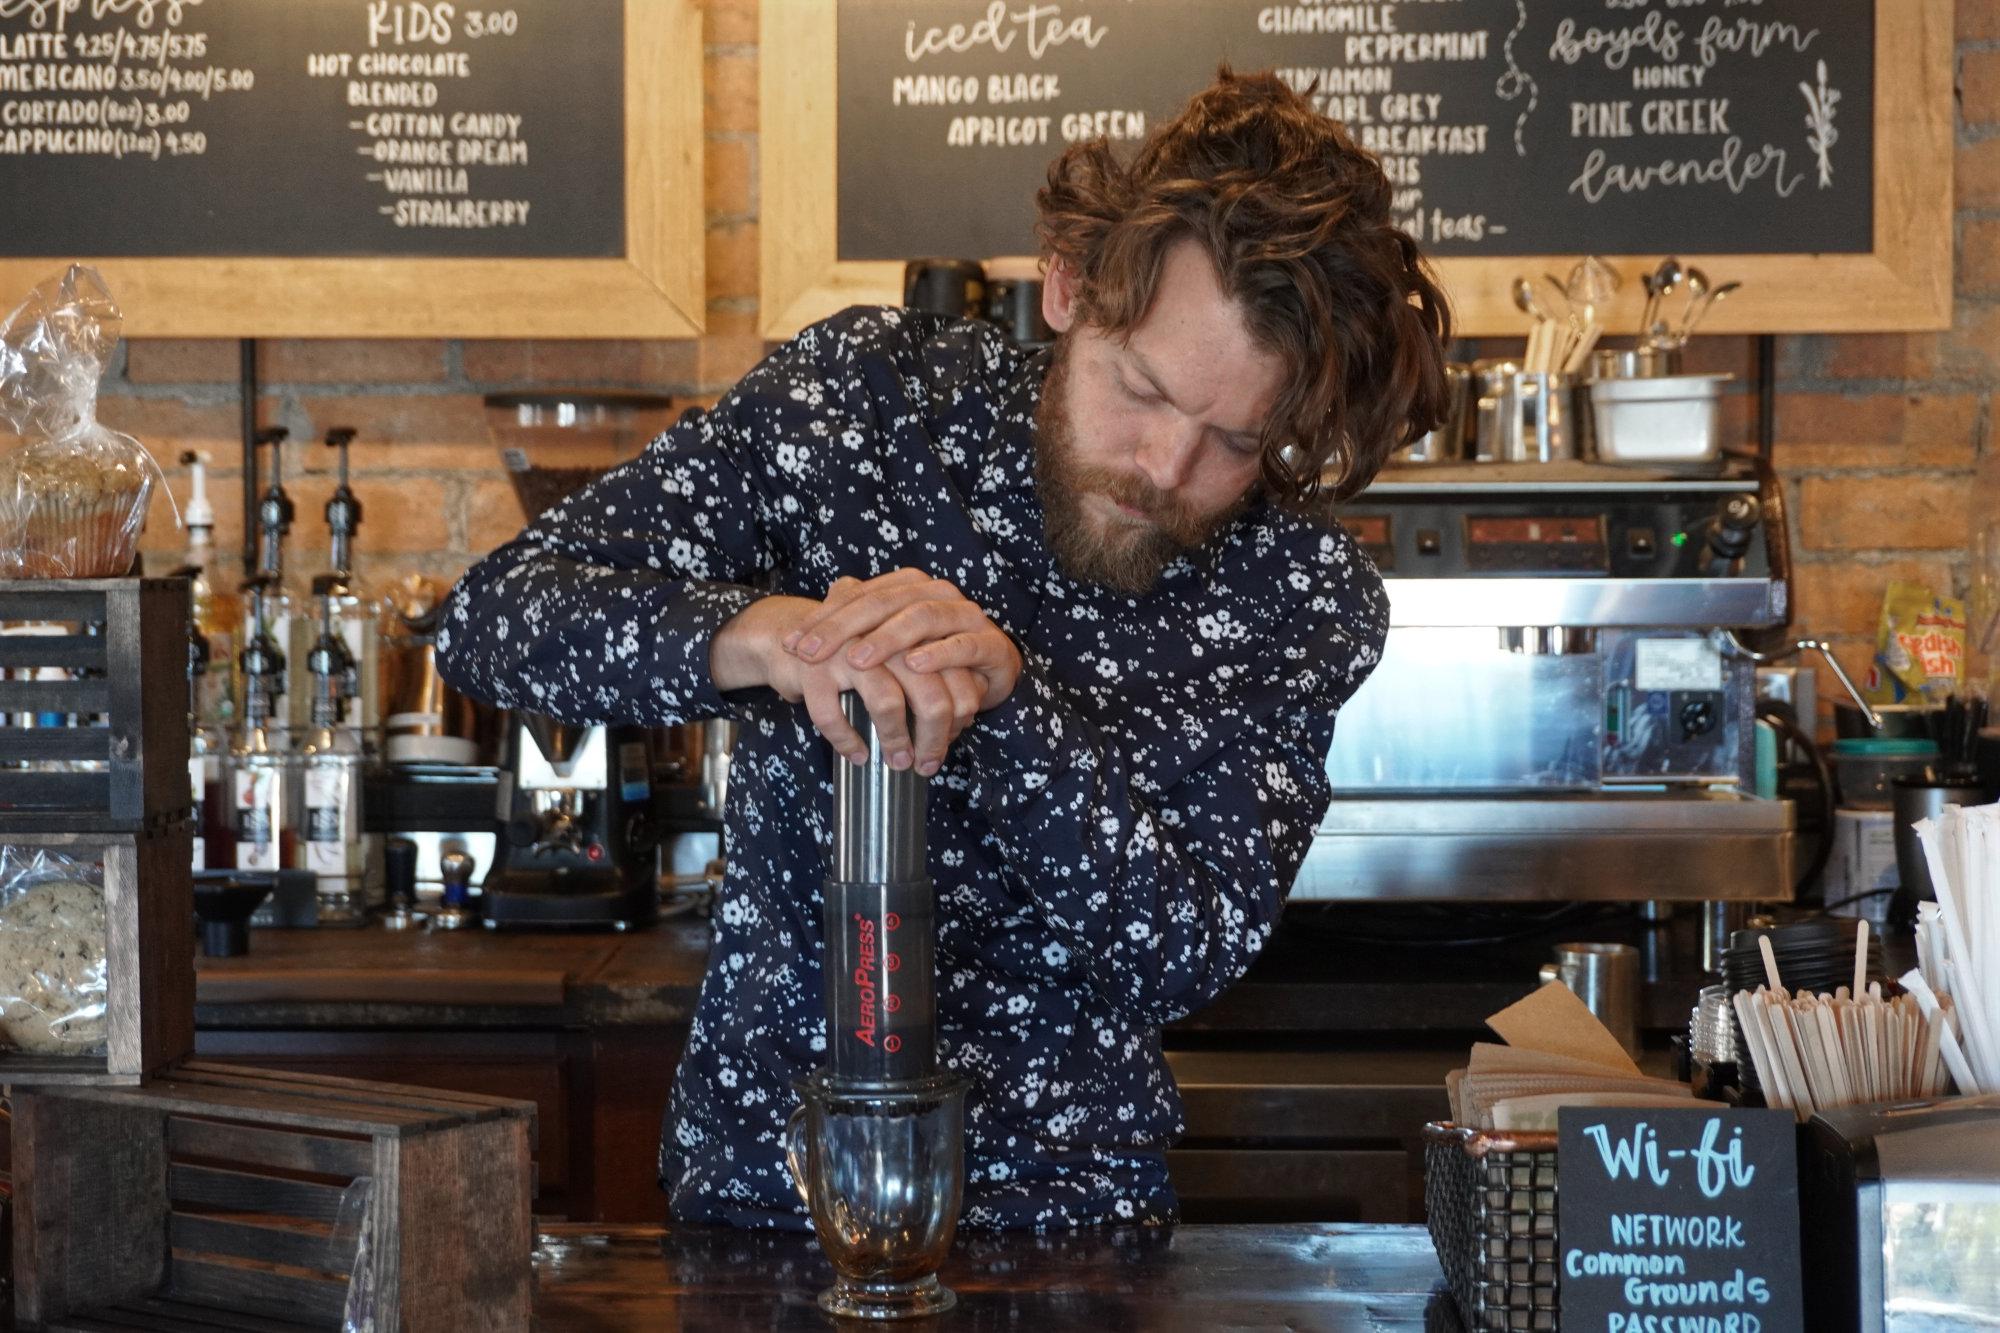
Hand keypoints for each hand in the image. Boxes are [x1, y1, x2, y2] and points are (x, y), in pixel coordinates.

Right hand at [710, 594, 985, 773]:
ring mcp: (848, 649)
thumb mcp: (896, 654)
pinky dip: (847, 740)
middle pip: (930, 692)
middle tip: (929, 763)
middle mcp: (886, 634)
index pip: (955, 672)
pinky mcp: (814, 668)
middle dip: (934, 736)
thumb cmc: (854, 651)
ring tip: (899, 762)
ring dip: (895, 740)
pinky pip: (834, 714)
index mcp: (913, 628)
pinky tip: (858, 754)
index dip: (960, 710)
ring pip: (887, 703)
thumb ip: (932, 674)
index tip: (953, 736)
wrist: (785, 632)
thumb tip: (965, 715)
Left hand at [784, 569, 1021, 710]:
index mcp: (908, 587)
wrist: (992, 668)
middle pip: (882, 603)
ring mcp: (965, 614)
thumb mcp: (887, 644)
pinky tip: (914, 664)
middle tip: (812, 654)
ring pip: (921, 618)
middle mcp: (935, 593)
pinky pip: (963, 645)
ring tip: (857, 660)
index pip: (858, 596)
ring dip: (887, 639)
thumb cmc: (931, 655)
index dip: (823, 620)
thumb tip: (794, 637)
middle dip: (843, 629)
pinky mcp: (990, 643)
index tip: (792, 646)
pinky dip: (938, 654)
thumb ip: (849, 633)